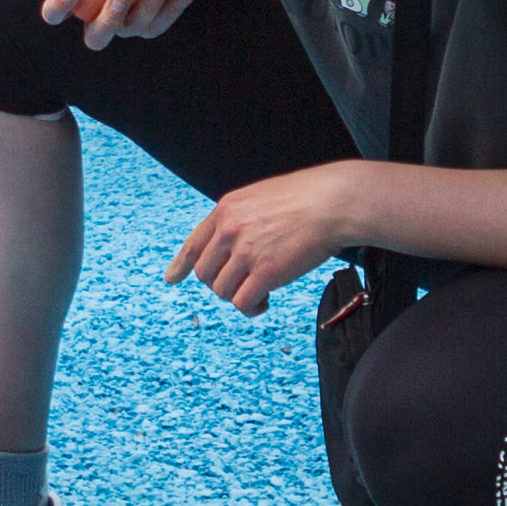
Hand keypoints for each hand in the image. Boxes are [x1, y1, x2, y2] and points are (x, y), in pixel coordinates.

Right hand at [53, 0, 223, 51]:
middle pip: (97, 36)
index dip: (58, 7)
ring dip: (148, 7)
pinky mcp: (157, 21)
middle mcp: (101, 20)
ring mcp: (130, 25)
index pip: (55, 13)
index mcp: (78, 1)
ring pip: (138, 26)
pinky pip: (170, 14)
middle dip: (108, 21)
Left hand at [168, 160, 373, 312]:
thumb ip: (242, 219)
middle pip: (205, 273)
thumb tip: (234, 247)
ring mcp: (246, 251)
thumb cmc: (309, 198)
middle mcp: (230, 229)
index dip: (181, 265)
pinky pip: (243, 302)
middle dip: (221, 284)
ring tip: (260, 294)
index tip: (172, 279)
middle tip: (244, 285)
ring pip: (222, 291)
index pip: (194, 243)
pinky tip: (265, 303)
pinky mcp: (266, 272)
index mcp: (227, 209)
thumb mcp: (262, 197)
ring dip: (239, 297)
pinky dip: (252, 308)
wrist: (335, 201)